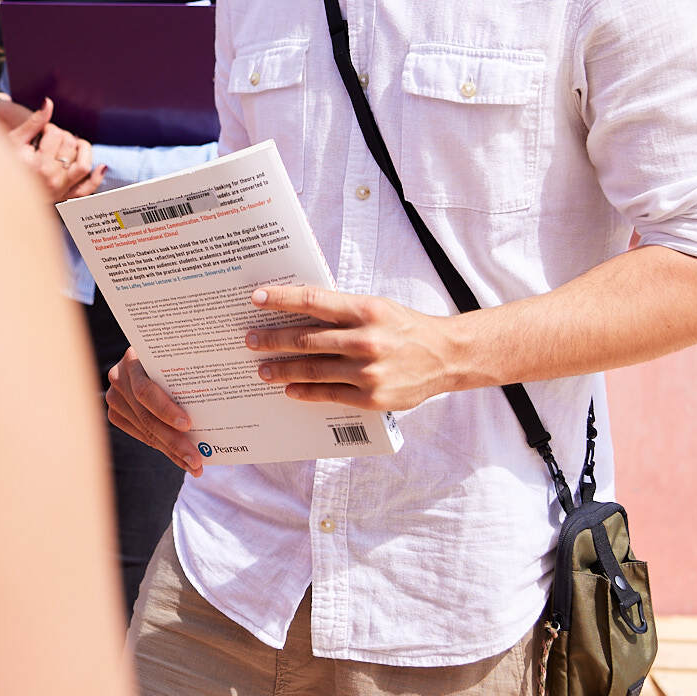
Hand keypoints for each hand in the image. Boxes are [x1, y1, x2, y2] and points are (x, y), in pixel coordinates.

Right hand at [0, 93, 105, 202]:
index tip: (40, 132)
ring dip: (83, 150)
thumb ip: (34, 121)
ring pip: (83, 165)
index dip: (49, 127)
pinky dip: (96, 178)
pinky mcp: (64, 198)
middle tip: (51, 138)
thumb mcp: (14, 140)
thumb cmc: (4, 162)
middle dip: (63, 136)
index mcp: (36, 164)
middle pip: (70, 146)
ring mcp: (59, 191)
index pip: (55, 134)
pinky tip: (100, 166)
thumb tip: (48, 102)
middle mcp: (50, 179)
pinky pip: (87, 190)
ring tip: (72, 143)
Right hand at [104, 348, 201, 474]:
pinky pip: (141, 435)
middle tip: (196, 460)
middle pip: (146, 416)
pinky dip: (162, 448)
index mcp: (134, 357)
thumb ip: (192, 367)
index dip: (165, 410)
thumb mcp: (181, 354)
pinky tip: (180, 458)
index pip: (145, 390)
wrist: (151, 359)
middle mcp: (119, 376)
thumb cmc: (175, 356)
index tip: (188, 425)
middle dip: (174, 441)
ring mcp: (115, 396)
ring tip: (194, 465)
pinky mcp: (116, 413)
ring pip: (145, 429)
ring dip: (171, 450)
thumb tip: (226, 383)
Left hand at [245, 284, 459, 411]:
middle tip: (250, 340)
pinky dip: (305, 392)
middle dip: (272, 340)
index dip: (282, 299)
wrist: (446, 356)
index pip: (313, 301)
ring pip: (313, 370)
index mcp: (366, 310)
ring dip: (283, 369)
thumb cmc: (405, 326)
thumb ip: (341, 310)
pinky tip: (289, 389)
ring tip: (262, 369)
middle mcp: (366, 340)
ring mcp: (368, 372)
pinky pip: (329, 395)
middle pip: (306, 339)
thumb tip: (297, 310)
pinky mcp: (372, 397)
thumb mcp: (376, 307)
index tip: (256, 298)